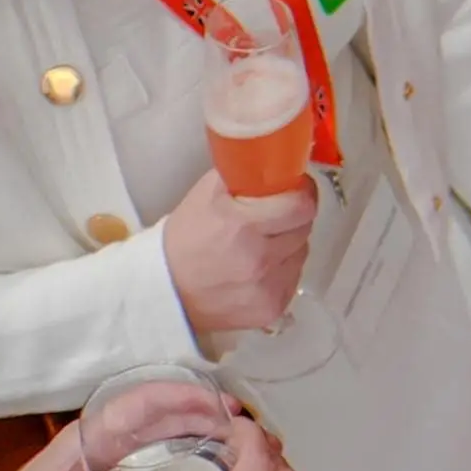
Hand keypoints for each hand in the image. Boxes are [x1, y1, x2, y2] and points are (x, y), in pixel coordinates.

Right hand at [163, 170, 317, 336]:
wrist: (165, 291)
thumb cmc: (185, 238)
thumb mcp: (205, 194)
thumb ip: (241, 173)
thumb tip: (274, 161)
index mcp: (243, 226)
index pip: (301, 206)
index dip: (302, 193)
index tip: (294, 189)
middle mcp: (260, 260)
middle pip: (304, 229)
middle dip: (294, 218)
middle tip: (276, 216)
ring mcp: (267, 289)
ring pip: (301, 254)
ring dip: (289, 245)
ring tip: (263, 244)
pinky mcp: (271, 310)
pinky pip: (292, 280)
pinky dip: (281, 271)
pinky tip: (259, 269)